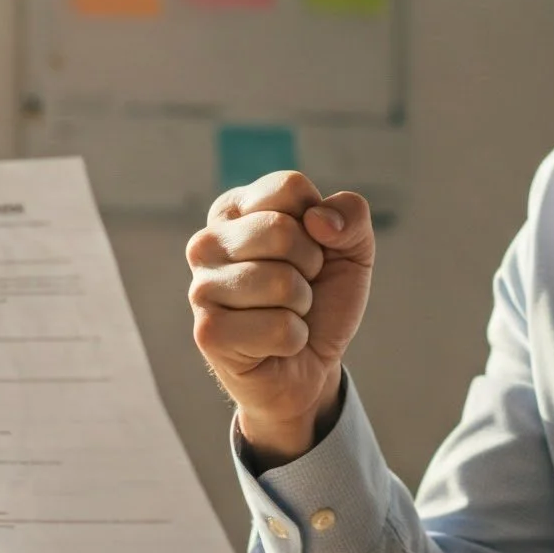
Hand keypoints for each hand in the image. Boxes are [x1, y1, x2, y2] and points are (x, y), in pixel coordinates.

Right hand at [186, 171, 373, 466]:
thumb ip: (350, 215)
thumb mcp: (352, 249)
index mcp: (235, 209)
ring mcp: (201, 288)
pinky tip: (276, 345)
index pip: (288, 188)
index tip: (310, 249)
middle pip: (281, 231)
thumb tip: (319, 221)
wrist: (312, 364)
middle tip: (300, 287)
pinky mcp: (208, 332)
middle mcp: (206, 242)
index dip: (319, 224)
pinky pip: (279, 327)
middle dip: (312, 265)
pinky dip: (294, 338)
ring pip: (282, 282)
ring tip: (287, 314)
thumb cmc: (323, 298)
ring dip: (302, 305)